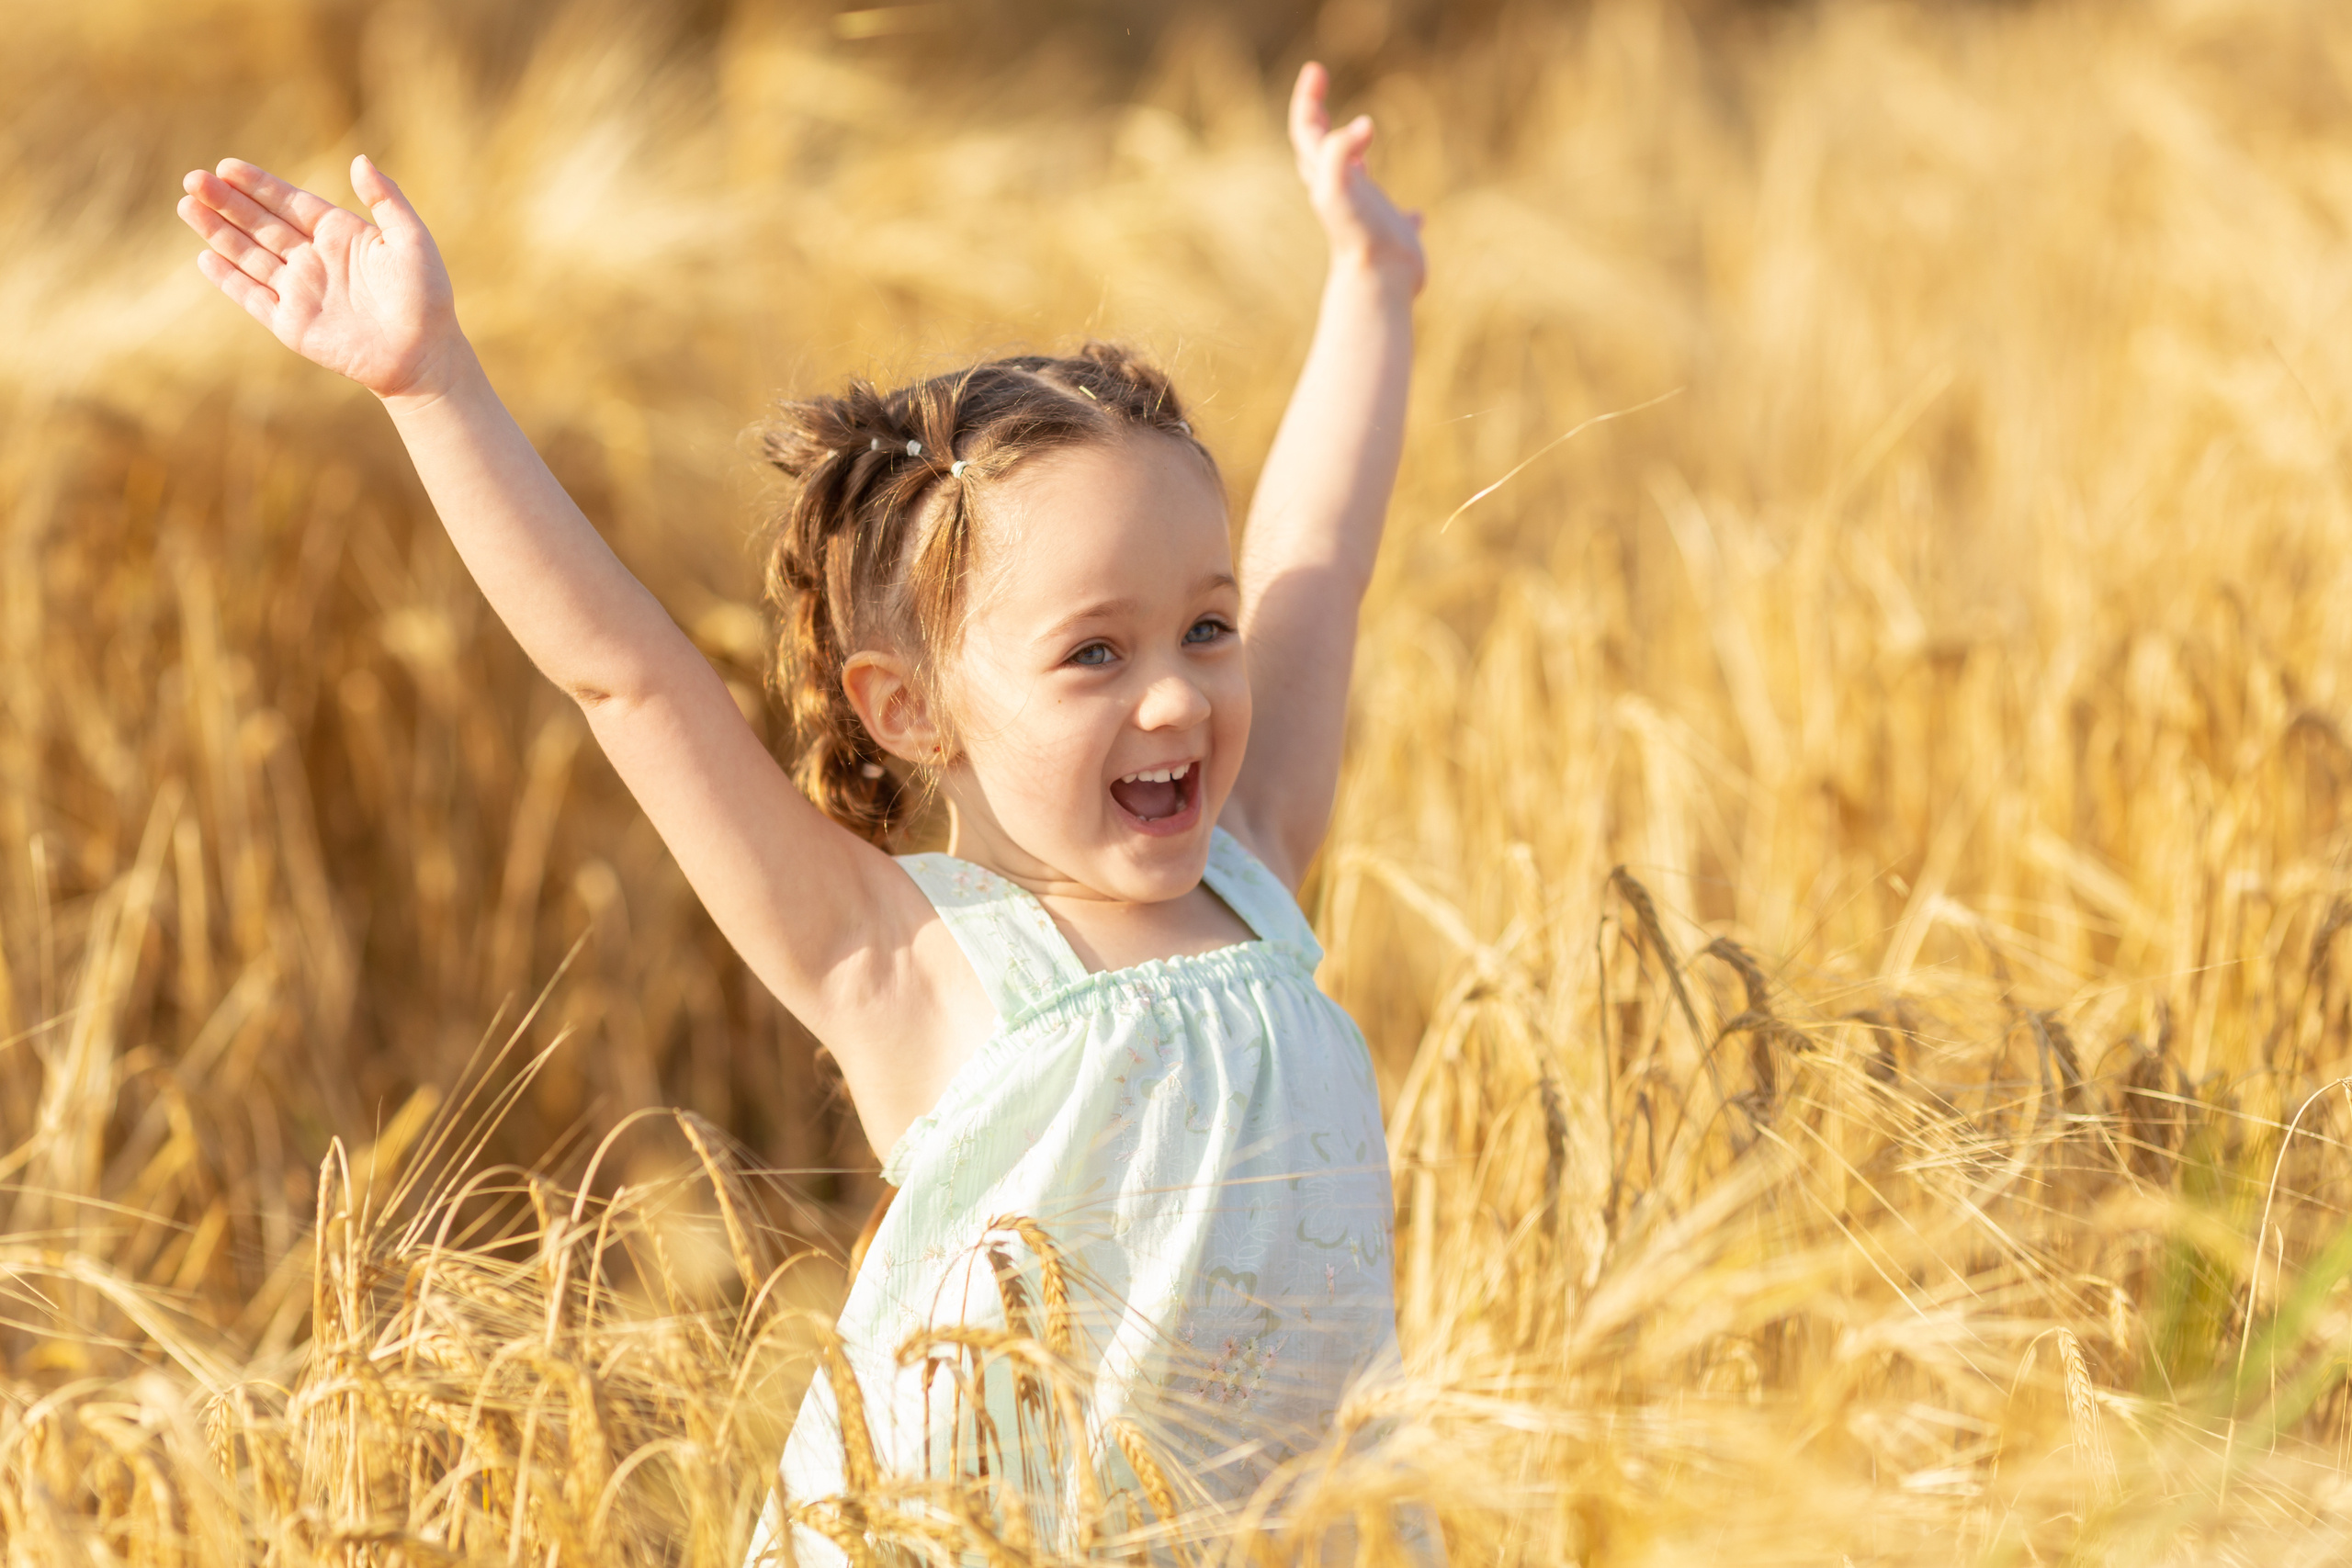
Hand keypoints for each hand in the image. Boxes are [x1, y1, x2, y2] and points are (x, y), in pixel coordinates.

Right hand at [177, 156, 465, 401]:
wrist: (424, 355)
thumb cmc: (425, 296)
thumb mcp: (411, 240)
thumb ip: (386, 200)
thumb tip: (359, 160)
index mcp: (339, 235)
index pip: (289, 203)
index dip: (257, 185)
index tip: (227, 166)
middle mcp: (314, 259)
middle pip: (260, 224)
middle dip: (226, 202)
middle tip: (193, 178)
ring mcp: (300, 291)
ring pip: (249, 255)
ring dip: (218, 232)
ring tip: (186, 205)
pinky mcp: (292, 324)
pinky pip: (253, 297)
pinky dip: (229, 279)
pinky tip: (205, 257)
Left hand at [1288, 62, 1425, 294]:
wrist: (1376, 282)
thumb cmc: (1357, 235)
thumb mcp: (1339, 187)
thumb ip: (1340, 151)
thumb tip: (1363, 124)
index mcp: (1327, 178)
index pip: (1307, 131)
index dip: (1307, 99)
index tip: (1315, 70)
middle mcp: (1343, 192)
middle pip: (1320, 149)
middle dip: (1317, 115)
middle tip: (1319, 84)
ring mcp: (1366, 213)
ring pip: (1355, 179)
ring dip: (1354, 155)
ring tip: (1362, 137)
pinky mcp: (1392, 235)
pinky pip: (1396, 220)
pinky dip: (1405, 214)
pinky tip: (1415, 216)